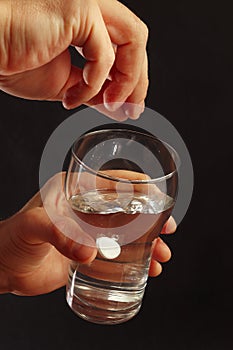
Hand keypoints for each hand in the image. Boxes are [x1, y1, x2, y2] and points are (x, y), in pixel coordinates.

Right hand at [0, 0, 148, 119]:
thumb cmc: (13, 59)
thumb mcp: (65, 83)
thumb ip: (94, 92)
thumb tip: (116, 107)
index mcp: (87, 22)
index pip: (126, 45)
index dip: (133, 78)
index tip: (129, 105)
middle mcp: (91, 8)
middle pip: (135, 41)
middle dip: (136, 81)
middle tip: (130, 110)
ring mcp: (87, 4)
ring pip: (133, 40)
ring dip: (126, 81)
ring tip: (109, 105)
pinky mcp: (79, 10)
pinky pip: (104, 54)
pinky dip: (93, 83)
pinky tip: (73, 98)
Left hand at [0, 173, 175, 295]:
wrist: (2, 267)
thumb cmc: (12, 238)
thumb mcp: (34, 226)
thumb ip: (60, 235)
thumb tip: (90, 253)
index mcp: (75, 190)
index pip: (114, 181)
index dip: (140, 188)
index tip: (160, 200)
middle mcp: (86, 208)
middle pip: (127, 207)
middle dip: (152, 219)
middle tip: (168, 231)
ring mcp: (89, 231)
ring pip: (127, 232)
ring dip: (148, 242)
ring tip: (161, 256)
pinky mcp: (89, 253)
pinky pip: (118, 254)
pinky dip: (135, 260)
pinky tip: (147, 270)